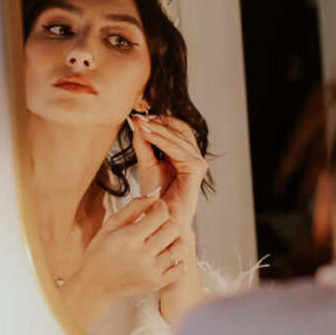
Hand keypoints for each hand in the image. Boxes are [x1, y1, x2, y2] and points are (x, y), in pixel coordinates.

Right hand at [63, 194, 188, 327]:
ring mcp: (151, 272)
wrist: (94, 284)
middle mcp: (143, 256)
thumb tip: (156, 193)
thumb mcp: (111, 224)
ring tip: (164, 239)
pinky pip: (181, 268)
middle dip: (169, 221)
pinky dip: (178, 259)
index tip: (157, 208)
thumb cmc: (100, 252)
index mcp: (130, 238)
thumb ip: (134, 206)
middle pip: (173, 229)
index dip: (161, 207)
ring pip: (181, 248)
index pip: (161, 215)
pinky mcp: (157, 284)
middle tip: (160, 223)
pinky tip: (166, 255)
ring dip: (176, 240)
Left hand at [131, 114, 207, 232]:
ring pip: (178, 137)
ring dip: (157, 129)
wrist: (160, 219)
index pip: (177, 129)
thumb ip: (144, 144)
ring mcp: (197, 162)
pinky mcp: (196, 169)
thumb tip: (137, 123)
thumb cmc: (155, 197)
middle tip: (139, 116)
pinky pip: (177, 149)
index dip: (160, 120)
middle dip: (159, 121)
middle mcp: (194, 157)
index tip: (139, 116)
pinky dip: (161, 140)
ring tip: (140, 124)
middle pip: (180, 128)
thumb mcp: (146, 164)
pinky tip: (147, 135)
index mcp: (184, 155)